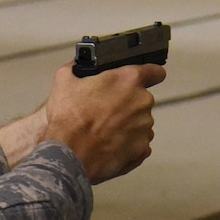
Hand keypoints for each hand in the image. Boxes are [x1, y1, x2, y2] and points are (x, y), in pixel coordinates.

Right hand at [38, 61, 164, 182]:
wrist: (68, 155)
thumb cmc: (68, 119)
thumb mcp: (64, 81)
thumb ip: (76, 67)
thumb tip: (76, 64)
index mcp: (129, 80)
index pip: (155, 71)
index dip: (150, 74)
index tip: (146, 79)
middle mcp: (142, 102)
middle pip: (142, 100)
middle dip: (127, 104)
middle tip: (106, 111)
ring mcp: (144, 127)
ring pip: (140, 123)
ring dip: (127, 125)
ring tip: (104, 131)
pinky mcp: (141, 148)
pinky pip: (139, 143)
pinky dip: (127, 144)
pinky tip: (109, 144)